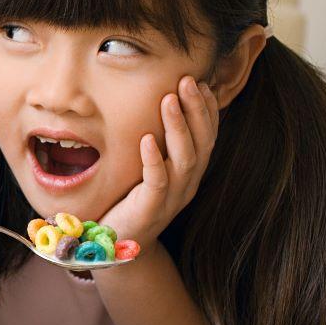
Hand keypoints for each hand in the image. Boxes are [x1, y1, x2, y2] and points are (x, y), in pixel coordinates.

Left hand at [97, 76, 218, 249]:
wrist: (118, 244)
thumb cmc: (130, 199)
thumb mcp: (148, 167)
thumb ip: (157, 142)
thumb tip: (156, 106)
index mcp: (190, 171)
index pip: (207, 135)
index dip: (207, 108)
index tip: (201, 81)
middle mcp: (187, 183)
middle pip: (202, 142)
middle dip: (196, 109)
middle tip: (187, 80)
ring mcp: (172, 197)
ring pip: (185, 159)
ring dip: (178, 127)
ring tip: (169, 99)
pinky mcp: (151, 209)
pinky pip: (157, 182)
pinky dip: (153, 159)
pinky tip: (146, 139)